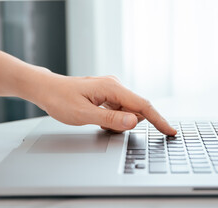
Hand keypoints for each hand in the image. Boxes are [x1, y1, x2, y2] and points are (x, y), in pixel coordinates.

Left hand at [30, 74, 176, 135]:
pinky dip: (111, 118)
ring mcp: (111, 89)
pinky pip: (118, 110)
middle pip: (135, 110)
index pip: (142, 106)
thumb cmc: (60, 99)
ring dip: (117, 122)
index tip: (170, 131)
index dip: (158, 120)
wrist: (46, 89)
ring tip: (94, 118)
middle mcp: (115, 86)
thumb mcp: (84, 114)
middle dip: (126, 123)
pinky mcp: (107, 94)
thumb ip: (110, 119)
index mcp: (112, 88)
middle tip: (103, 126)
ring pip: (126, 112)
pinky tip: (95, 116)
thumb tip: (134, 122)